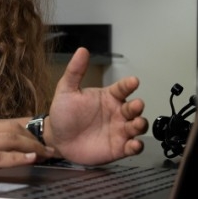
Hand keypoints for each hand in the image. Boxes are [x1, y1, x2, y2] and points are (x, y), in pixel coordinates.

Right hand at [0, 116, 53, 181]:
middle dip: (36, 138)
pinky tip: (30, 158)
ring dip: (33, 146)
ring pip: (10, 140)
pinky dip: (17, 157)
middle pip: (14, 130)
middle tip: (51, 147)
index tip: (43, 133)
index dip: (28, 128)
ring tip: (48, 153)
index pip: (7, 123)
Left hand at [46, 48, 146, 164]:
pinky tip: (134, 145)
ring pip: (138, 126)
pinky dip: (137, 146)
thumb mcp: (66, 90)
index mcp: (109, 97)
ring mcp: (119, 130)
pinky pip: (132, 147)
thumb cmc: (63, 114)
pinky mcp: (118, 148)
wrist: (56, 139)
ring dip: (141, 124)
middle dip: (138, 106)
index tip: (133, 81)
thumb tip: (82, 50)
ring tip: (137, 124)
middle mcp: (118, 113)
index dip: (129, 84)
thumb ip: (75, 71)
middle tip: (135, 106)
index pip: (123, 88)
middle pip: (135, 108)